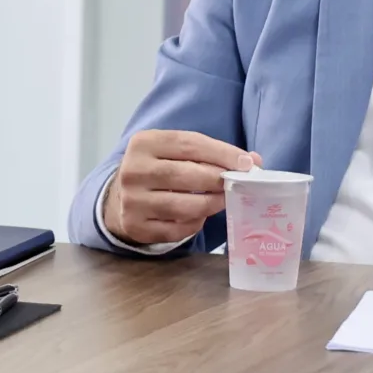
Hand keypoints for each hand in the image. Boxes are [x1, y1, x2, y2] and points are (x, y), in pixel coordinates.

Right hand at [101, 130, 259, 245]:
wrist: (118, 199)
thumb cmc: (157, 170)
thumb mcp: (174, 152)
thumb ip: (210, 153)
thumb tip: (253, 161)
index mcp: (143, 143)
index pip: (189, 145)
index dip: (222, 153)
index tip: (247, 163)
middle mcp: (133, 170)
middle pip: (189, 176)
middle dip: (220, 180)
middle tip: (237, 184)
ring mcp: (132, 201)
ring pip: (186, 206)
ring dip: (212, 204)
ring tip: (222, 200)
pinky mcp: (137, 226)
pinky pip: (178, 228)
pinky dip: (196, 222)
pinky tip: (199, 215)